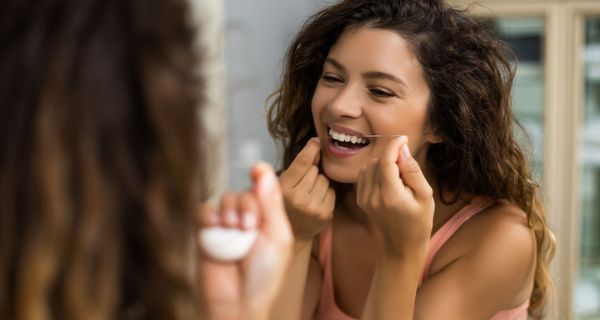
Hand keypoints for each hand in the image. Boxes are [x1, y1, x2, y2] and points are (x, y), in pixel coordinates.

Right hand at [197, 163, 292, 319]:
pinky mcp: (205, 233)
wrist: (238, 301)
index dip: (260, 177)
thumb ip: (271, 203)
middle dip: (246, 206)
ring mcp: (225, 226)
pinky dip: (209, 215)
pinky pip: (203, 211)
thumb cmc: (264, 274)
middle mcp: (246, 219)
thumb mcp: (277, 237)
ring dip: (229, 211)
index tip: (256, 169)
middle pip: (243, 193)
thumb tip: (264, 170)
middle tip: (248, 227)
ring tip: (233, 231)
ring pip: (224, 199)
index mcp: (267, 219)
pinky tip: (215, 228)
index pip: (263, 189)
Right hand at [279, 138, 334, 240]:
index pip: (302, 163)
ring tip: (309, 194)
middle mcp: (298, 198)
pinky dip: (326, 193)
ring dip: (319, 183)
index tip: (316, 141)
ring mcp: (313, 207)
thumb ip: (297, 166)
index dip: (311, 149)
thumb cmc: (287, 202)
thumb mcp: (283, 183)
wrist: (294, 232)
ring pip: (324, 180)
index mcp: (284, 189)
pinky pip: (332, 191)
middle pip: (314, 170)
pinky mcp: (325, 213)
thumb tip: (316, 146)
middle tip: (302, 185)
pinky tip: (316, 201)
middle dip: (311, 173)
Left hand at [356, 136, 433, 256]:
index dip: (394, 145)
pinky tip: (387, 182)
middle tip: (406, 169)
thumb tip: (402, 149)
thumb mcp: (425, 195)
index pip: (386, 161)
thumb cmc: (419, 220)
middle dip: (391, 157)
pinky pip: (364, 175)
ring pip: (369, 166)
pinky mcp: (360, 199)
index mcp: (390, 196)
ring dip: (383, 164)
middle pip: (377, 161)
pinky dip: (375, 172)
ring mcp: (364, 198)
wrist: (401, 244)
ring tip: (397, 177)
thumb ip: (412, 171)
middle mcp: (373, 196)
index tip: (404, 138)